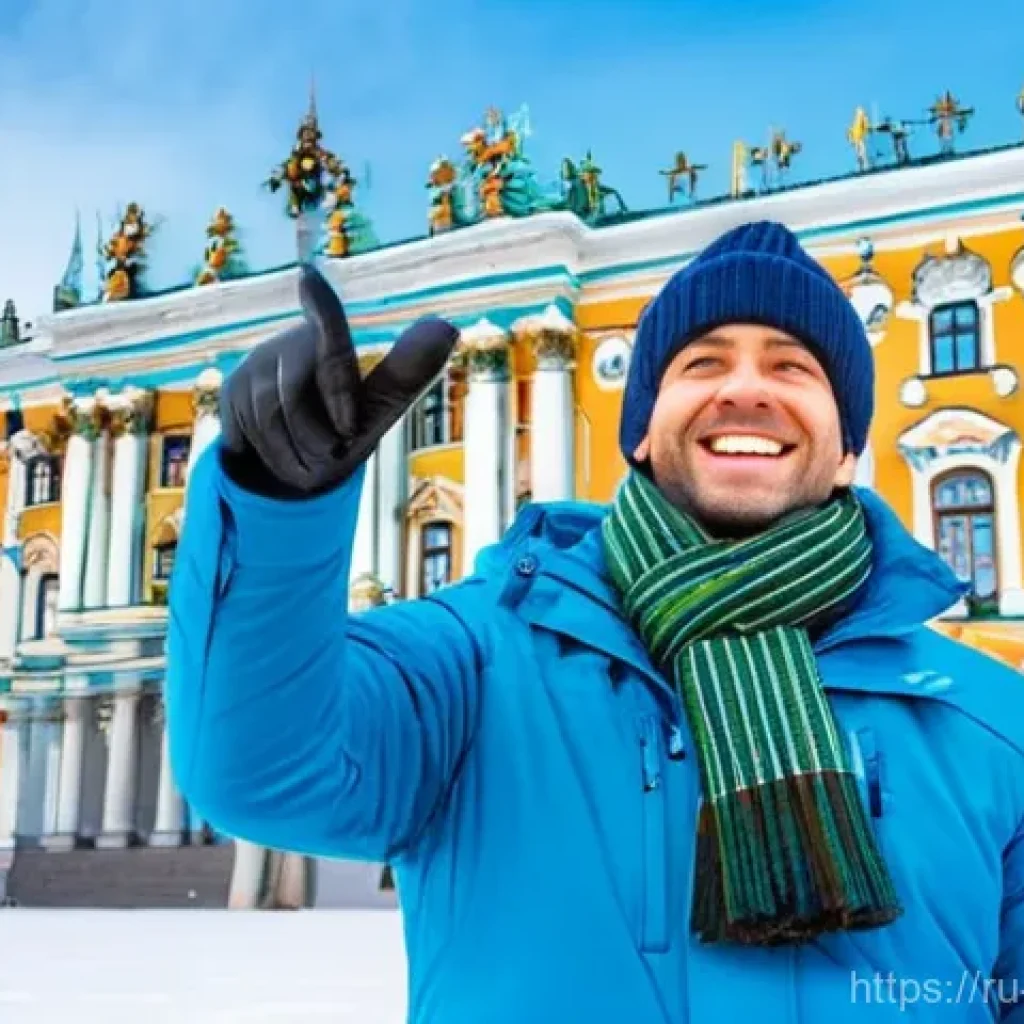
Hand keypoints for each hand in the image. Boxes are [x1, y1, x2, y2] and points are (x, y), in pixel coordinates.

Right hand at [219, 264, 458, 497]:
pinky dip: (269, 456)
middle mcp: (290, 343)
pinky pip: (243, 431)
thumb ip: (405, 373)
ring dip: (293, 453)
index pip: (327, 326)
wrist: (298, 466)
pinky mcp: (230, 390)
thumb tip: (448, 325)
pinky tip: (278, 454)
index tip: (309, 277)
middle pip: (291, 392)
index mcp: (331, 344)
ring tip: (309, 457)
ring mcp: (255, 365)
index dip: (319, 306)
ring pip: (266, 416)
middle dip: (317, 435)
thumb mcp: (379, 410)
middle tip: (335, 450)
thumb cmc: (346, 433)